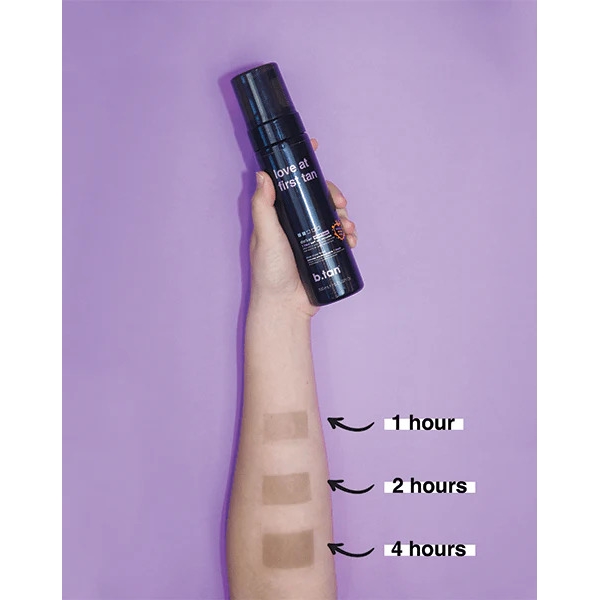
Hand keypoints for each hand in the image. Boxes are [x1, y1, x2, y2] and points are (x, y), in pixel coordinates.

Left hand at [248, 138, 357, 317]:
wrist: (285, 307)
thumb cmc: (269, 273)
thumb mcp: (265, 236)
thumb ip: (263, 207)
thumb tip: (263, 173)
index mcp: (277, 215)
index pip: (290, 183)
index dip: (303, 165)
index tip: (315, 147)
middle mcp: (293, 223)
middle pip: (316, 197)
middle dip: (332, 195)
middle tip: (341, 203)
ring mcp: (309, 237)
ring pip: (331, 216)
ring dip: (344, 216)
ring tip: (348, 227)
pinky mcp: (322, 252)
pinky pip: (339, 236)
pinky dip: (348, 234)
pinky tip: (352, 239)